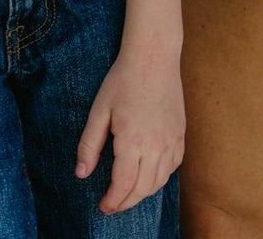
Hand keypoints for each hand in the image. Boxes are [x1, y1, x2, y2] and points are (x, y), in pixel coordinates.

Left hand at [75, 44, 183, 213]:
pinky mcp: (181, 133)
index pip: (123, 185)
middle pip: (142, 189)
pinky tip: (149, 175)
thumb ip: (89, 145)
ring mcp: (172, 140)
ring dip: (143, 193)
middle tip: (112, 205)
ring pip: (160, 182)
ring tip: (128, 193)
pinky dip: (161, 177)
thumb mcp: (99, 110)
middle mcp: (156, 145)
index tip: (103, 206)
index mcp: (132, 140)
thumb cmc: (123, 80)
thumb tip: (81, 174)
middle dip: (126, 202)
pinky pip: (173, 166)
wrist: (153, 56)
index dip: (112, 201)